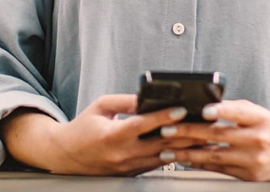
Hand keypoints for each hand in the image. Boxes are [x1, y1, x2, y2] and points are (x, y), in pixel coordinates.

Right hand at [1, 94, 204, 175]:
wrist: (67, 156)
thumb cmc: (83, 128)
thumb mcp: (100, 106)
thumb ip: (124, 101)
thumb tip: (147, 96)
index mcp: (112, 135)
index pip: (143, 125)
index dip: (163, 116)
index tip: (181, 108)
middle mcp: (122, 154)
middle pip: (159, 143)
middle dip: (183, 132)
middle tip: (202, 122)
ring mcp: (128, 167)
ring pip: (162, 156)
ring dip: (183, 146)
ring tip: (201, 135)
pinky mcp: (132, 173)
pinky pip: (156, 164)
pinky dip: (171, 154)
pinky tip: (186, 147)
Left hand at [157, 100, 269, 180]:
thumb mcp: (260, 113)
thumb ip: (235, 110)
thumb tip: (204, 107)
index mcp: (261, 118)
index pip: (240, 111)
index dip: (222, 110)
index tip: (204, 110)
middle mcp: (258, 139)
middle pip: (220, 135)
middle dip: (189, 132)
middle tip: (167, 129)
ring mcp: (253, 160)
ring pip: (214, 155)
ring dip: (187, 153)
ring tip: (168, 150)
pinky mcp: (249, 175)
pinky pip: (219, 168)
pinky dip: (200, 164)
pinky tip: (185, 160)